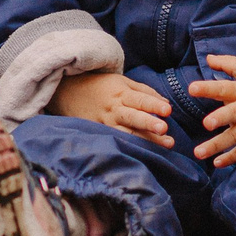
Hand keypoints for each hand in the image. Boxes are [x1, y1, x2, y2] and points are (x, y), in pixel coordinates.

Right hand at [54, 69, 175, 146]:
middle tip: (164, 129)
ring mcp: (105, 124)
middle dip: (148, 123)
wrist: (67, 92)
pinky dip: (130, 147)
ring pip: (128, 134)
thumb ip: (144, 91)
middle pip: (133, 117)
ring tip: (166, 144)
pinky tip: (144, 154)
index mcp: (121, 93)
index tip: (168, 110)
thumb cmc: (100, 86)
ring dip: (146, 140)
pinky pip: (116, 141)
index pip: (140, 99)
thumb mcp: (121, 81)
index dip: (154, 105)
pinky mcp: (98, 134)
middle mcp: (114, 109)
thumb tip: (166, 103)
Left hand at [190, 55, 235, 166]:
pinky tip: (217, 163)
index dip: (208, 88)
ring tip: (199, 153)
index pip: (223, 87)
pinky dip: (232, 157)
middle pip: (234, 114)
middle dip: (221, 118)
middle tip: (206, 123)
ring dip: (218, 145)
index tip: (192, 88)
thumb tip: (207, 58)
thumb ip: (227, 64)